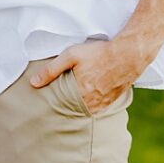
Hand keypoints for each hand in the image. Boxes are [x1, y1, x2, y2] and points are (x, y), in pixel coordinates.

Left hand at [28, 38, 147, 113]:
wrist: (130, 53)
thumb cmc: (99, 53)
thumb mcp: (71, 56)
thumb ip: (51, 70)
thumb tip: (33, 83)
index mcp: (81, 93)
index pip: (62, 107)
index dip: (55, 105)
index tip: (48, 104)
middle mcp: (94, 102)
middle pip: (75, 110)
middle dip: (67, 107)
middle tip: (60, 103)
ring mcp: (106, 103)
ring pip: (87, 110)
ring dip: (80, 106)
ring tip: (73, 99)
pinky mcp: (114, 100)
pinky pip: (99, 108)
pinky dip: (92, 104)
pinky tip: (87, 97)